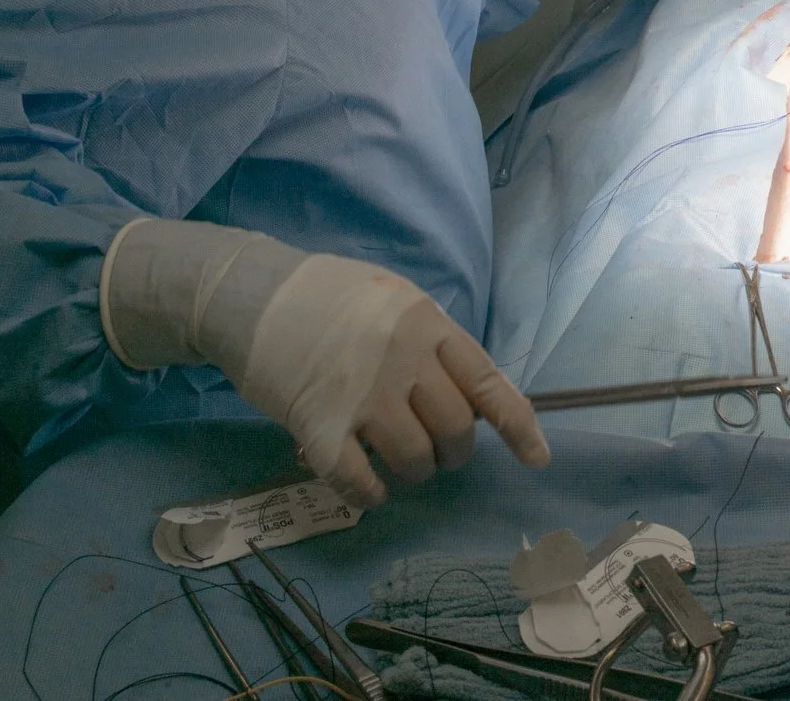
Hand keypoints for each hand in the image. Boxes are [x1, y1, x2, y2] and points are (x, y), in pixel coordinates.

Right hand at [237, 255, 548, 506]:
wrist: (251, 296)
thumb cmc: (328, 297)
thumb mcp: (395, 299)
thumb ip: (433, 340)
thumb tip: (472, 395)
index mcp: (426, 324)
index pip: (488, 382)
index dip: (519, 425)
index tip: (538, 458)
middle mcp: (402, 360)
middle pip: (456, 431)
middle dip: (453, 452)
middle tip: (434, 449)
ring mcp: (361, 396)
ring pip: (416, 461)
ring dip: (414, 472)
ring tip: (396, 459)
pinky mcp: (319, 429)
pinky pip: (362, 482)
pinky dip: (371, 493)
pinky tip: (367, 484)